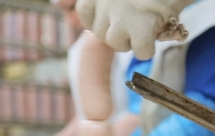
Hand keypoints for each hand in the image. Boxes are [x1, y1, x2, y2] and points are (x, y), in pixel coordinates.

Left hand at [76, 0, 191, 58]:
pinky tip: (157, 29)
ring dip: (133, 39)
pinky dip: (150, 47)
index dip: (102, 17)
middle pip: (102, 33)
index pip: (84, 14)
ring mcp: (121, 17)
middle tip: (137, 15)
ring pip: (117, 44)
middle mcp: (105, 2)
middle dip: (118, 29)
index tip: (117, 11)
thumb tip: (56, 4)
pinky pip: (141, 52)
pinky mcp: (140, 29)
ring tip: (148, 21)